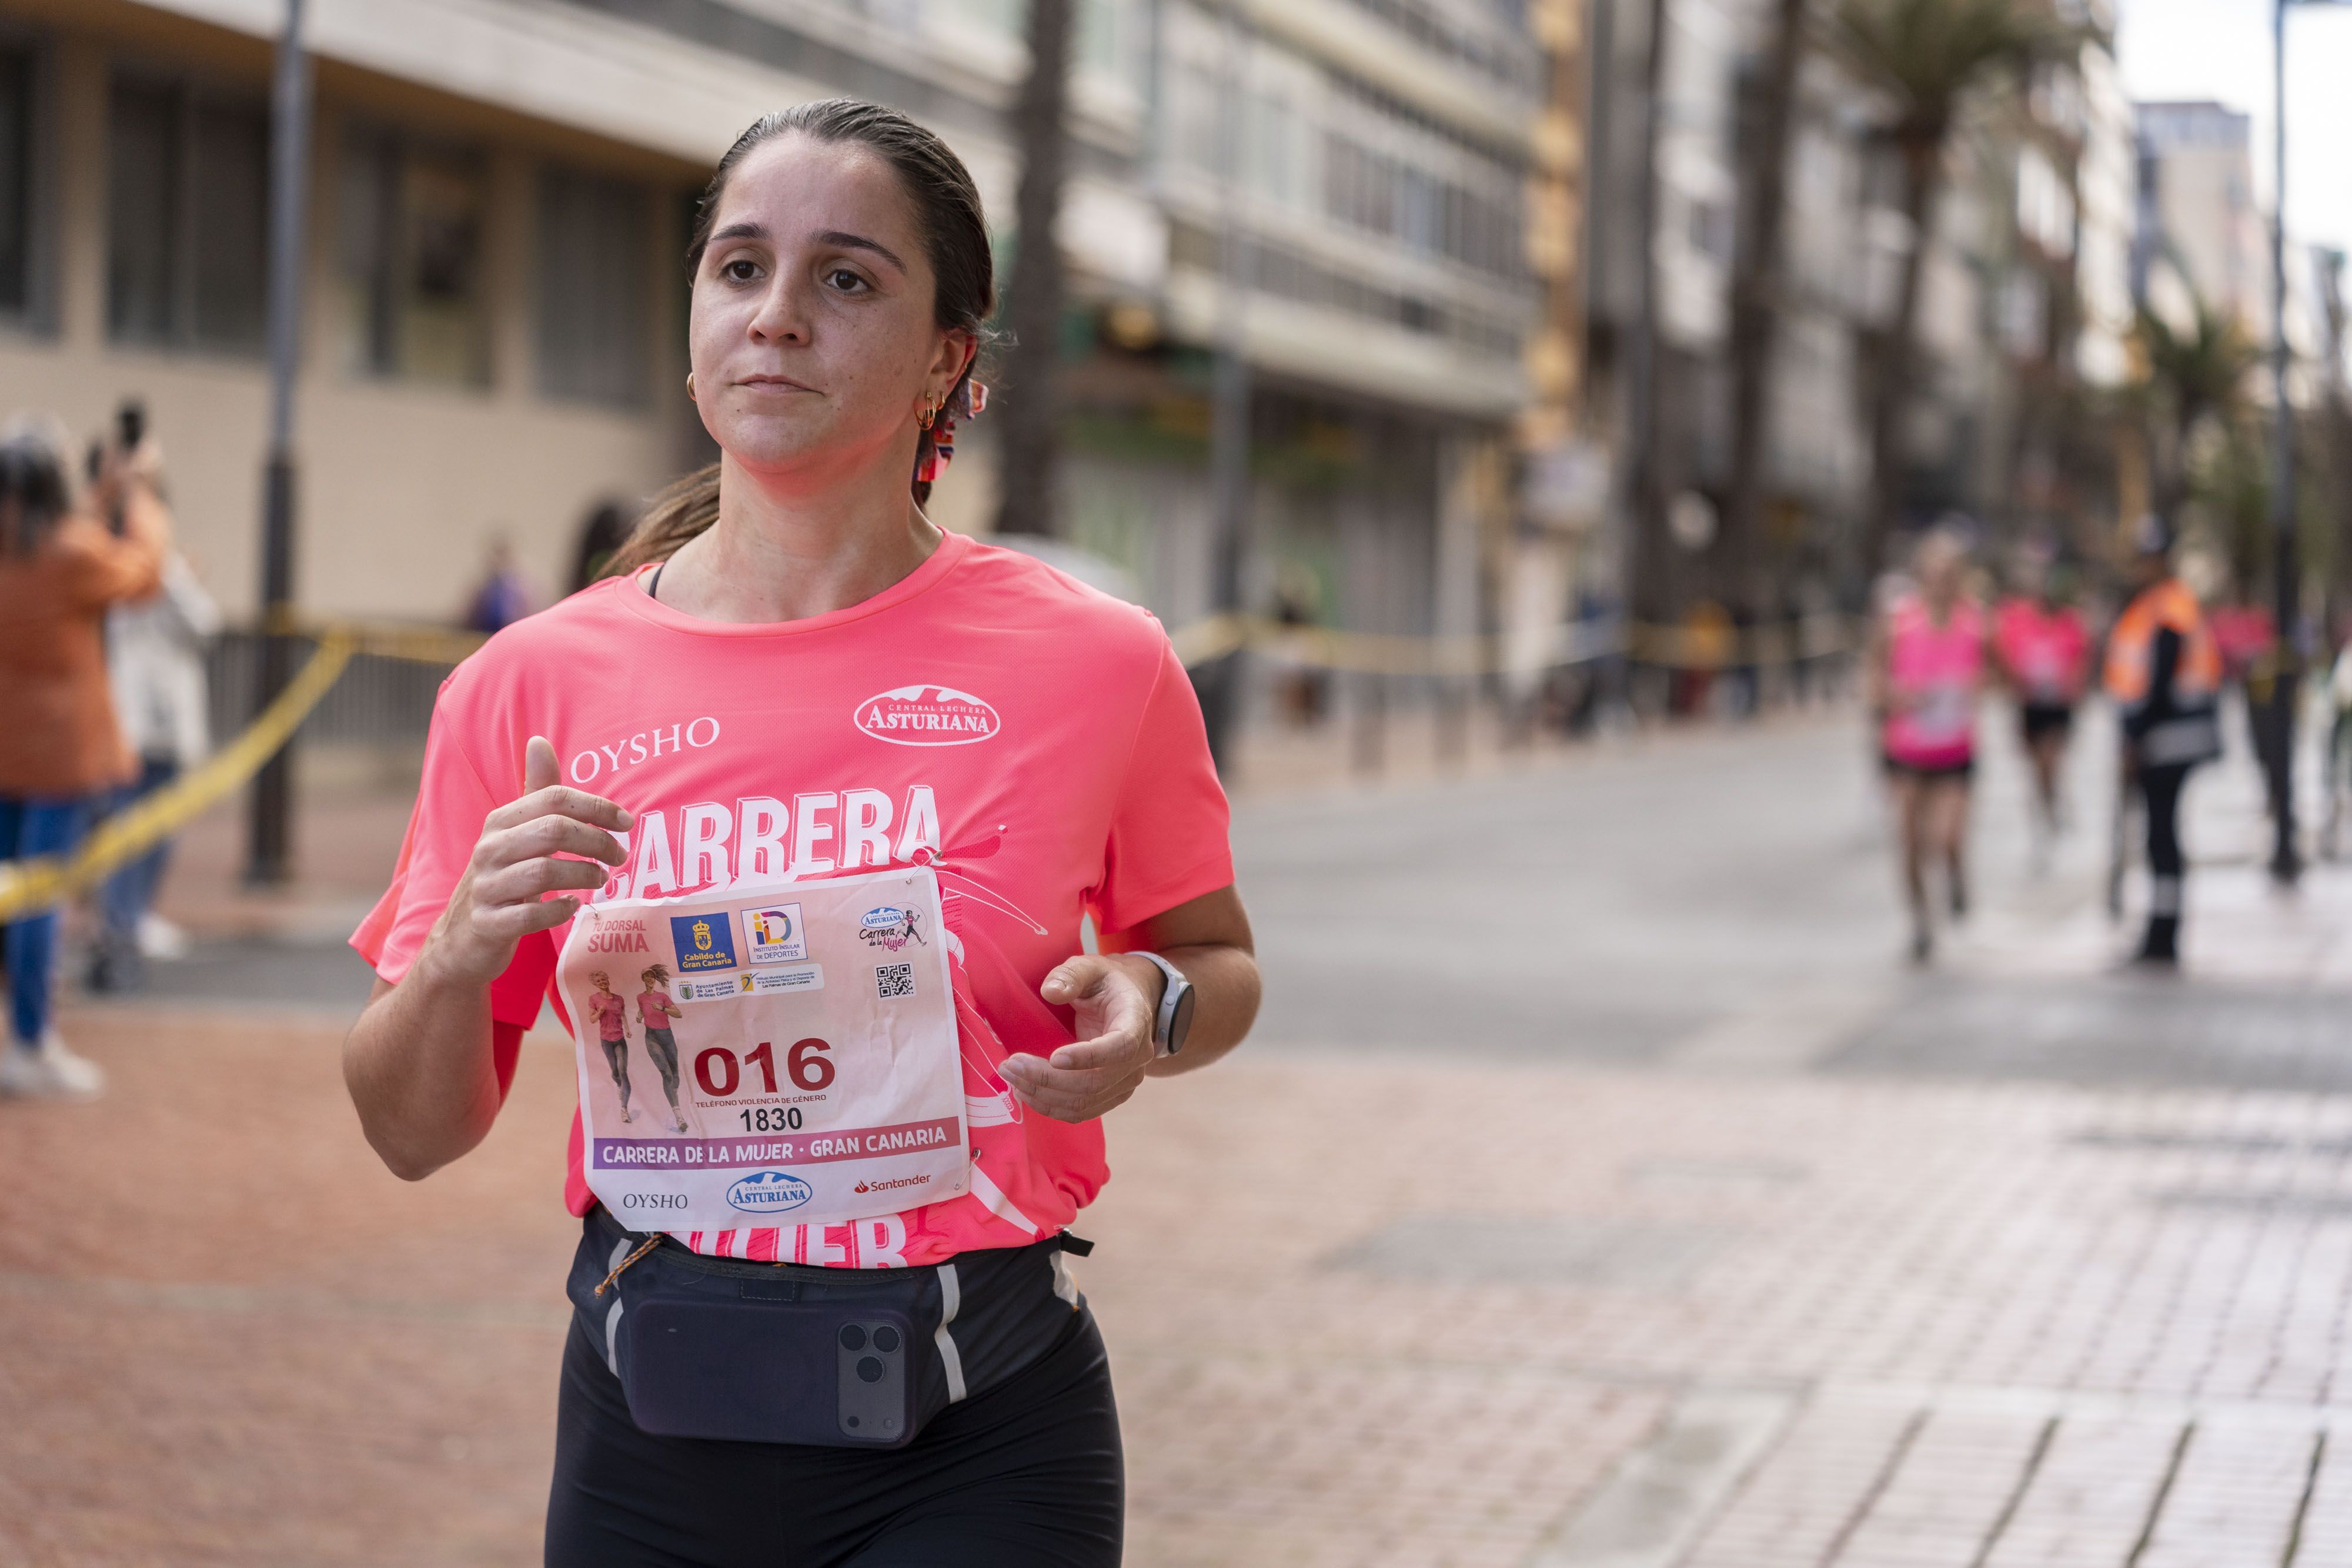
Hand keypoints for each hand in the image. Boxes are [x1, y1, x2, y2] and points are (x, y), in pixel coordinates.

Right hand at [422, 735, 631, 985]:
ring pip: (543, 873)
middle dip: (597, 841)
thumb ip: (536, 792)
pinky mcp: (488, 924)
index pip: (553, 799)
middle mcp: (489, 849)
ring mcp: (485, 888)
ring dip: (583, 875)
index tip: (626, 822)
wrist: (462, 937)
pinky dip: (559, 911)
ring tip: (601, 878)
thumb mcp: (516, 832)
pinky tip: (573, 906)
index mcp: (500, 821)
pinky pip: (529, 915)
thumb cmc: (502, 876)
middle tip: (620, 855)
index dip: (596, 807)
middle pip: (553, 831)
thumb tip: (540, 741)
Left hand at [1001, 956, 1162, 1122]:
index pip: (1120, 1047)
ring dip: (1043, 1095)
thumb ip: (1072, 975)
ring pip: (1084, 1102)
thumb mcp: (1091, 967)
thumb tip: (1050, 992)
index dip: (1088, 1057)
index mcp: (1136, 1022)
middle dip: (1047, 1079)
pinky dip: (1050, 1106)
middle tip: (1011, 1064)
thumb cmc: (1106, 984)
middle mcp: (1137, 1058)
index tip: (1053, 1057)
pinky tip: (1025, 1091)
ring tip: (1011, 1076)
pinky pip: (1081, 1111)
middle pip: (1094, 1083)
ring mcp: (1126, 1081)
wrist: (1127, 1003)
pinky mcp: (1110, 1095)